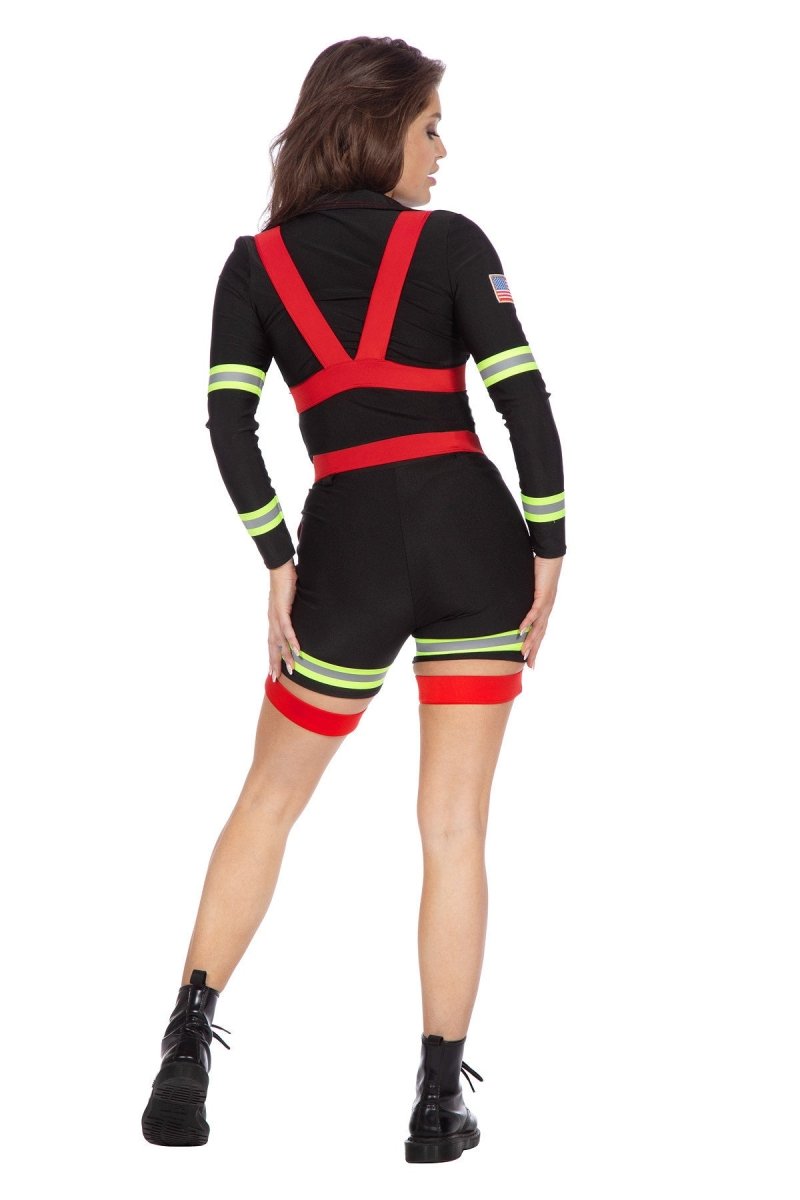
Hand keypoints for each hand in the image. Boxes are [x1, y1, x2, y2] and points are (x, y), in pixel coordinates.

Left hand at [267, 558, 301, 681]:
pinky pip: (287, 629)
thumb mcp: (291, 602)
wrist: (280, 568)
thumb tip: (303, 618)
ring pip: (280, 641)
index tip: (274, 672)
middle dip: (274, 663)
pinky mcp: (282, 610)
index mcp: (274, 620)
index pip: (272, 643)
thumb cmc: (286, 582)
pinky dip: (291, 640)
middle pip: (273, 647)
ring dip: (286, 656)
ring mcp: (276, 616)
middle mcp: (273, 621)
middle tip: (276, 679)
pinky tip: (296, 650)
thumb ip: (294, 612)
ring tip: (292, 669)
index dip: (272, 658)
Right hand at [518, 555, 563, 668]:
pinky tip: (521, 631)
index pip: (539, 631)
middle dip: (535, 650)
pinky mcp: (543, 596)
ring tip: (524, 653)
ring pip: (538, 627)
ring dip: (530, 641)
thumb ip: (526, 597)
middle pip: (540, 635)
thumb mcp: (531, 587)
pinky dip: (528, 622)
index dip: (535, 646)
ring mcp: (546, 604)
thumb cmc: (541, 569)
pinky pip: (534, 612)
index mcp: (544, 609)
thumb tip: (514, 602)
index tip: (531, 660)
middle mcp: (547, 610)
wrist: (552, 557)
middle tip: (530, 665)